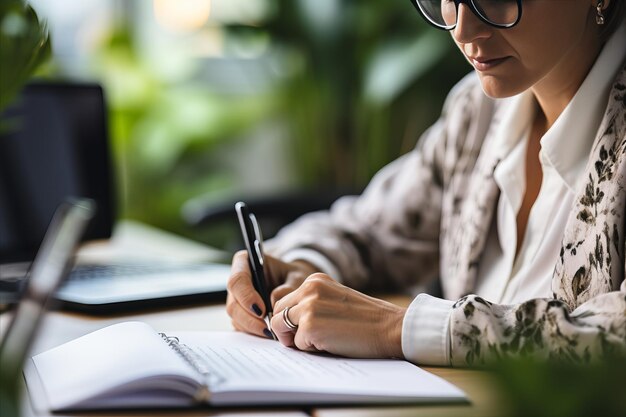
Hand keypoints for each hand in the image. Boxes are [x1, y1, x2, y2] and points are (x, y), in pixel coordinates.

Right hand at [226, 250, 316, 337]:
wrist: (292, 282)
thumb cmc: (293, 275)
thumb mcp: (297, 276)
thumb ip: (289, 286)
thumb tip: (274, 302)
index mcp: (245, 262)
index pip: (237, 279)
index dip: (246, 296)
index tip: (262, 310)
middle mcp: (236, 281)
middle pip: (233, 302)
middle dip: (249, 318)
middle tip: (268, 329)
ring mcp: (236, 297)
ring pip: (235, 316)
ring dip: (252, 327)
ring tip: (271, 333)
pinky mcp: (240, 312)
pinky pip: (240, 325)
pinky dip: (253, 331)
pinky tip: (269, 333)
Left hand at [271, 273, 406, 358]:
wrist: (389, 328)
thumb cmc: (366, 319)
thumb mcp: (335, 300)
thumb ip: (311, 304)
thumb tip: (283, 323)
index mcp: (315, 280)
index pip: (285, 300)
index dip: (290, 318)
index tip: (301, 328)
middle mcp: (309, 289)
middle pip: (277, 312)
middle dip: (286, 329)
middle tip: (306, 340)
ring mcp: (308, 307)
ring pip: (279, 327)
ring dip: (295, 339)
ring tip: (319, 341)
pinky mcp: (310, 326)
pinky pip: (296, 344)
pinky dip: (310, 349)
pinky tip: (331, 344)